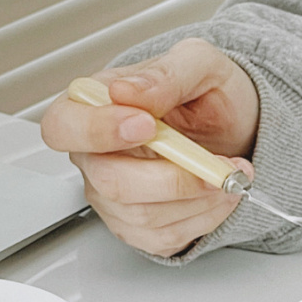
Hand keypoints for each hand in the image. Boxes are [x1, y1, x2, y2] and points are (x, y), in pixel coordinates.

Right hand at [41, 38, 259, 256]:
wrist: (237, 129)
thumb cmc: (209, 96)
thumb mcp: (200, 65)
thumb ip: (166, 74)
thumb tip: (129, 91)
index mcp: (94, 108)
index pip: (64, 126)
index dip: (98, 132)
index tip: (147, 125)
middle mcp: (97, 156)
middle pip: (110, 182)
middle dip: (172, 178)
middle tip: (214, 163)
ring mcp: (114, 197)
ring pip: (143, 216)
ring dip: (198, 199)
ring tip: (229, 174)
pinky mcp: (140, 228)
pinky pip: (164, 237)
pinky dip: (204, 218)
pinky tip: (219, 195)